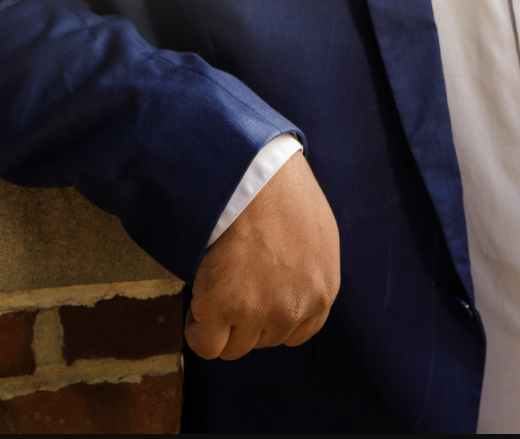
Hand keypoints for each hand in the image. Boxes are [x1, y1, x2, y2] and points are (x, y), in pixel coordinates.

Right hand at [184, 150, 339, 359]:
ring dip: (221, 324)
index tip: (255, 299)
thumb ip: (308, 269)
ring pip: (234, 346)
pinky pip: (205, 343)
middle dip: (246, 319)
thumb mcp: (316, 233)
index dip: (271, 318)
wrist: (252, 173)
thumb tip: (290, 281)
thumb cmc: (281, 188)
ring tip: (213, 290)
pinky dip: (197, 330)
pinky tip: (197, 302)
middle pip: (263, 339)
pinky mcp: (222, 307)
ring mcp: (258, 312)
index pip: (296, 333)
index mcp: (322, 291)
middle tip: (231, 286)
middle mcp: (294, 309)